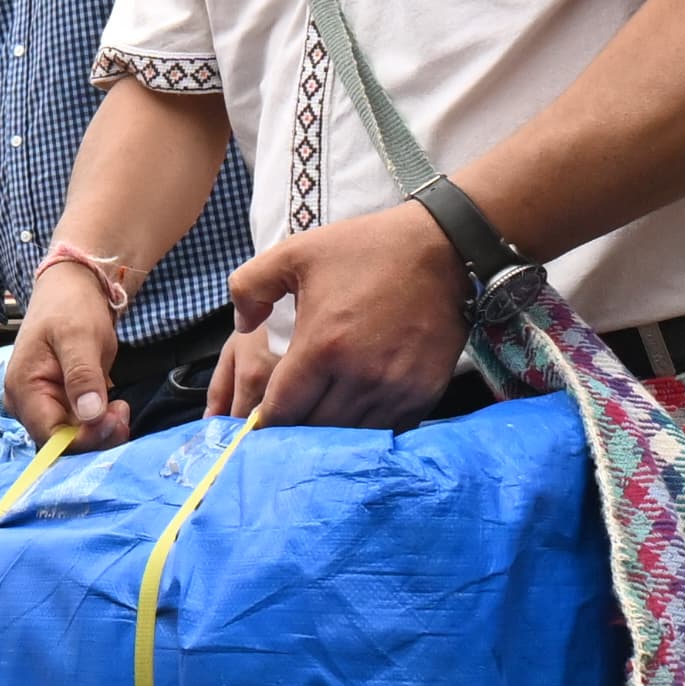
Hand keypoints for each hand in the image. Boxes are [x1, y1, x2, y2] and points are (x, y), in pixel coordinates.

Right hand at [1, 265, 124, 449]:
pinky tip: (112, 406)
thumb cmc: (71, 306)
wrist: (71, 288)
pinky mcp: (57, 403)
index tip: (116, 419)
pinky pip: (77, 426)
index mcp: (23, 390)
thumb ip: (83, 376)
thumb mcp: (80, 336)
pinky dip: (98, 423)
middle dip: (96, 435)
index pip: (52, 437)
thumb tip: (90, 415)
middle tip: (123, 411)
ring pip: (72, 437)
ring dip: (99, 430)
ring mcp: (40, 404)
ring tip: (120, 406)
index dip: (86, 439)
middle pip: (61, 443)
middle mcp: (26, 404)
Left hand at [213, 203, 462, 428]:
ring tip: (317, 425)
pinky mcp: (423, 394)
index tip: (256, 424)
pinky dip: (366, 430)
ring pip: (350, 437)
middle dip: (294, 431)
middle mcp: (359, 377)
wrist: (442, 248)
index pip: (281, 410)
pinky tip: (356, 417)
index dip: (264, 423)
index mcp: (322, 346)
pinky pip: (385, 430)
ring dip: (330, 434)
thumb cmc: (366, 249)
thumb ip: (250, 286)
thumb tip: (242, 326)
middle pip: (314, 430)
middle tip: (284, 426)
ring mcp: (395, 389)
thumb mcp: (295, 253)